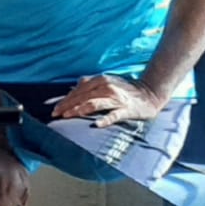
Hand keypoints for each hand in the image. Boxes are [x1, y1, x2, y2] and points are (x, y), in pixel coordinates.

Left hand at [51, 74, 168, 126]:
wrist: (150, 94)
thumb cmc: (125, 90)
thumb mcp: (106, 82)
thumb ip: (90, 85)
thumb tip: (72, 89)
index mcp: (101, 80)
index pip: (79, 90)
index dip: (65, 99)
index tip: (55, 108)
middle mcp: (107, 87)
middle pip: (83, 97)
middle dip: (67, 106)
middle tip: (56, 114)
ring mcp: (117, 98)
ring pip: (94, 104)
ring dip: (79, 110)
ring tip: (68, 116)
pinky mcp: (126, 109)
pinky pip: (114, 115)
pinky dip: (104, 119)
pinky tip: (95, 125)